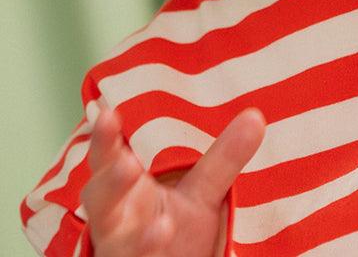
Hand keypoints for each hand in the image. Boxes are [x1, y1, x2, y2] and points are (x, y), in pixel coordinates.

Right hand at [81, 106, 264, 256]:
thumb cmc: (176, 228)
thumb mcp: (202, 193)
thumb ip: (222, 158)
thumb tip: (256, 116)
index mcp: (128, 186)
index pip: (109, 157)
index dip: (105, 138)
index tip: (108, 113)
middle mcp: (117, 216)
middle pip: (101, 196)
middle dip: (110, 180)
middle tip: (126, 162)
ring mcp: (122, 246)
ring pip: (115, 238)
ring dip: (136, 231)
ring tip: (163, 224)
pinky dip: (147, 249)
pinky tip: (163, 235)